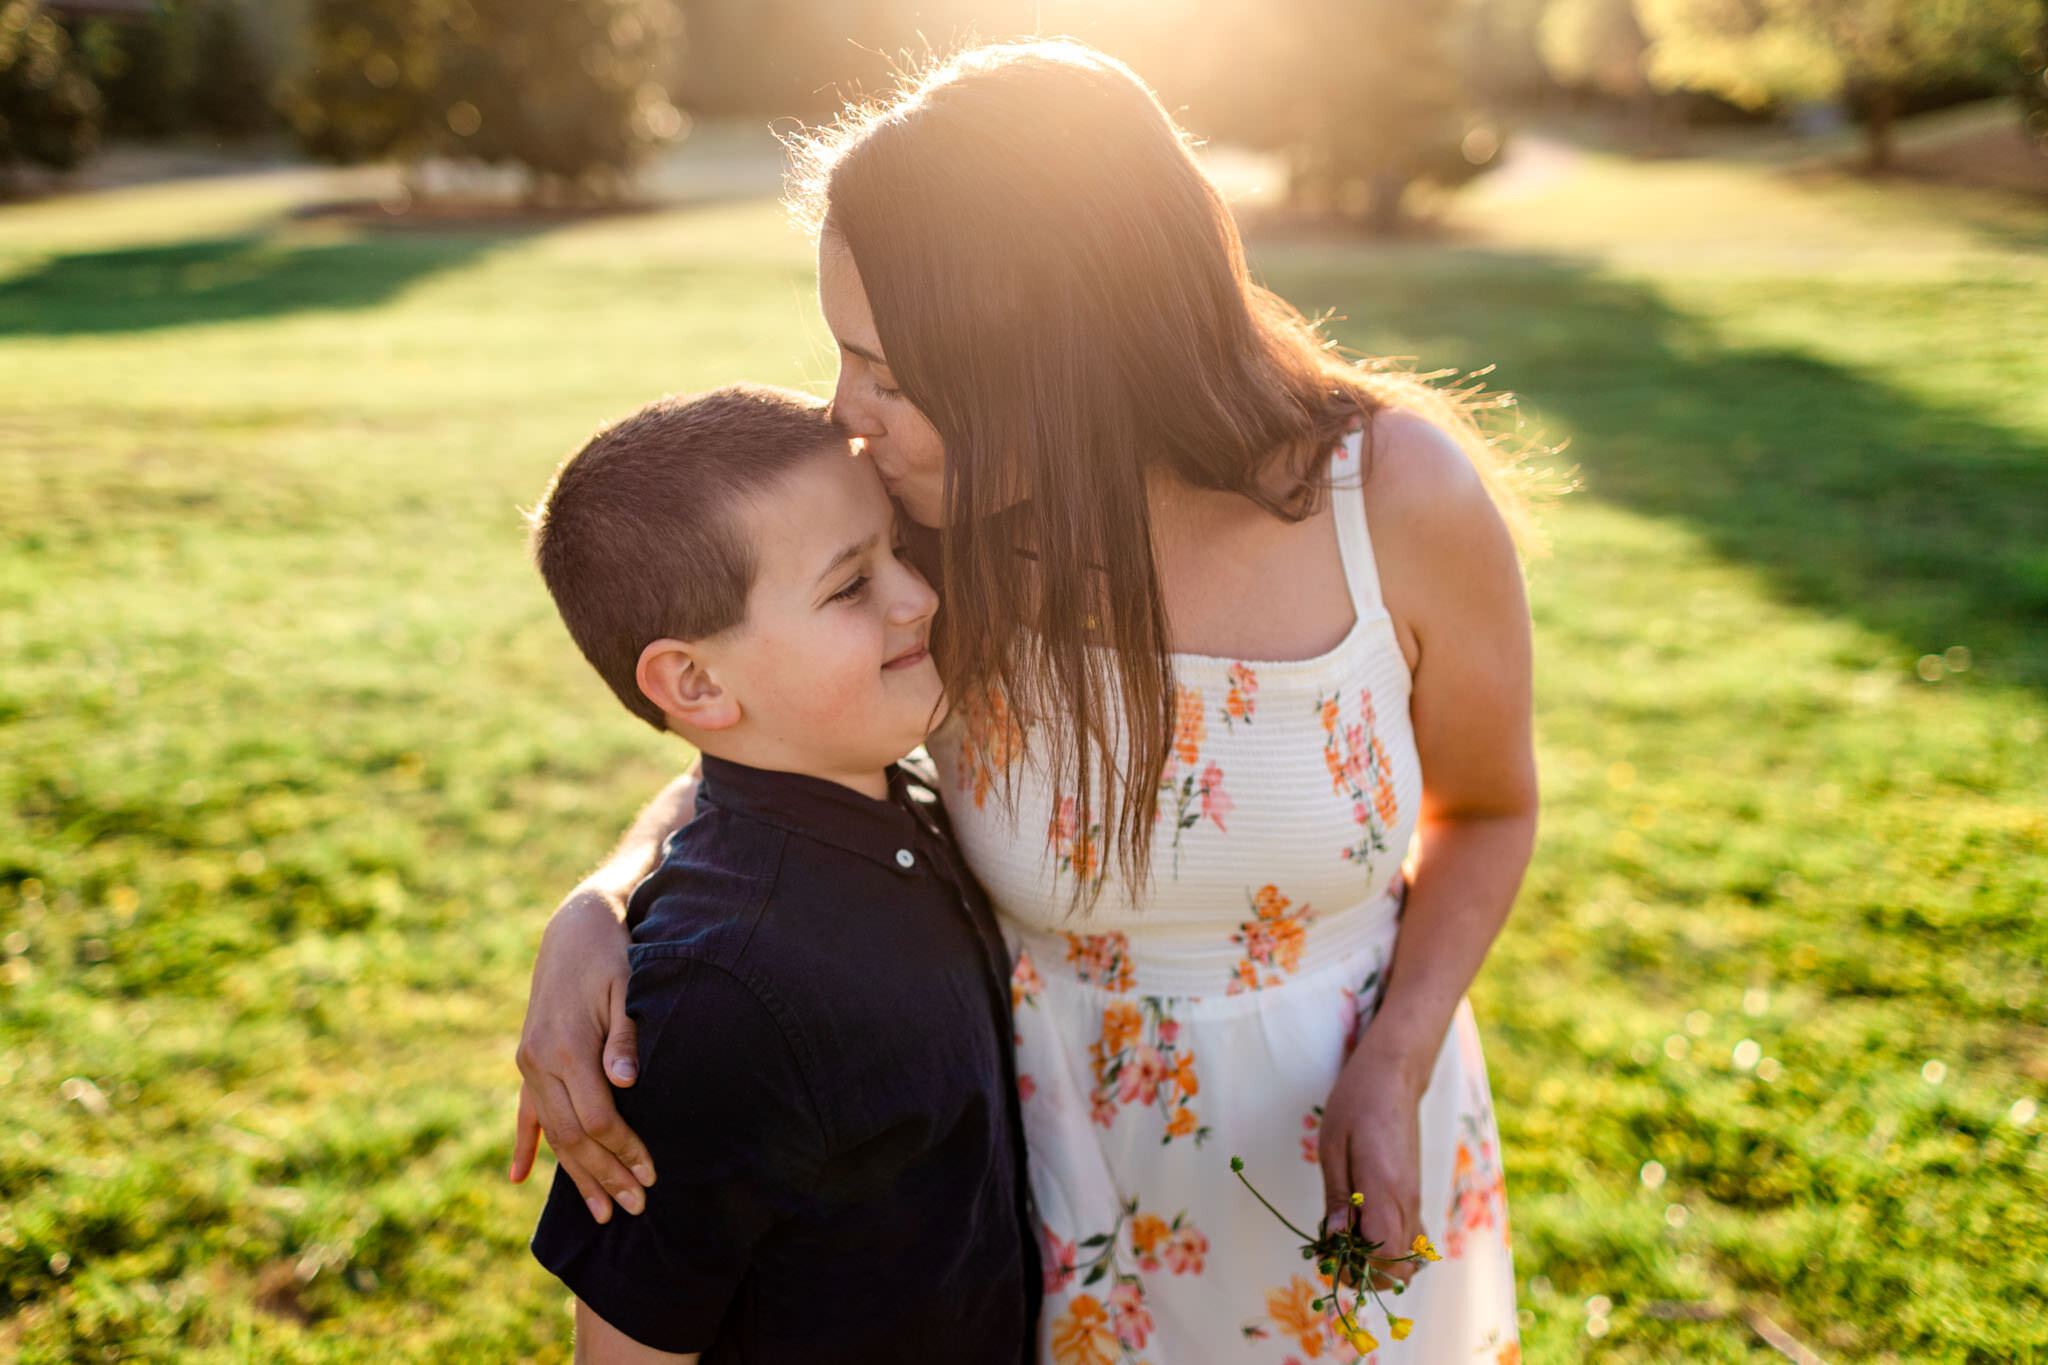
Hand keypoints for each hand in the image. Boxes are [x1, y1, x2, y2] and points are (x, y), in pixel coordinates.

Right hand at [509, 890, 653, 1222]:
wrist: (575, 926)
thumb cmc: (613, 955)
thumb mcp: (627, 986)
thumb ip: (625, 1036)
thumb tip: (626, 1083)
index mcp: (567, 1046)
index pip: (598, 1118)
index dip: (625, 1150)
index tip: (651, 1174)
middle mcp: (540, 1060)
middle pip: (573, 1135)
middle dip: (605, 1175)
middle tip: (635, 1208)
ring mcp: (529, 1061)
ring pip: (553, 1131)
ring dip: (576, 1173)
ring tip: (599, 1212)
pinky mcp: (529, 1058)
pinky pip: (526, 1110)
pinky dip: (526, 1144)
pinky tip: (519, 1176)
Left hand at [1316, 1044, 1426, 1290]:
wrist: (1393, 1079)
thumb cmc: (1356, 1105)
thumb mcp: (1332, 1146)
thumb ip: (1338, 1197)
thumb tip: (1336, 1239)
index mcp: (1385, 1191)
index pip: (1386, 1258)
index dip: (1358, 1270)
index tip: (1331, 1256)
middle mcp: (1407, 1203)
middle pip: (1400, 1269)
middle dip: (1365, 1273)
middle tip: (1334, 1251)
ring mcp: (1415, 1201)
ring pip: (1410, 1259)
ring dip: (1379, 1263)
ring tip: (1348, 1241)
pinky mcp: (1415, 1196)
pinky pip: (1415, 1240)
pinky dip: (1394, 1250)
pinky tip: (1367, 1230)